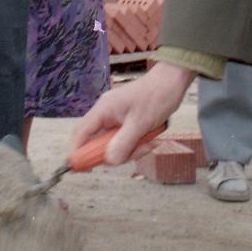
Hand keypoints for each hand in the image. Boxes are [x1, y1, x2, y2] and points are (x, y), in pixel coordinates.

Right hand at [72, 62, 195, 165]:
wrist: (172, 81)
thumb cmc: (156, 97)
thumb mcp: (141, 123)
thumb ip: (124, 143)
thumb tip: (110, 161)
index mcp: (103, 110)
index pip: (82, 133)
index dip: (79, 152)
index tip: (84, 169)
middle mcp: (106, 114)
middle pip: (98, 142)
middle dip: (115, 153)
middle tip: (133, 154)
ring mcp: (116, 118)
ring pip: (114, 144)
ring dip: (130, 150)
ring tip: (149, 144)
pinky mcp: (126, 122)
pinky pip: (125, 140)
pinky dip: (136, 145)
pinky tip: (151, 140)